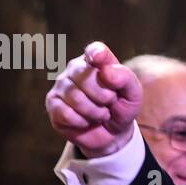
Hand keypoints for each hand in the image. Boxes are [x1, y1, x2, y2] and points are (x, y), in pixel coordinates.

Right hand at [45, 42, 141, 157]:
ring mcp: (61, 85)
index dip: (96, 54)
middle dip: (104, 97)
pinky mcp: (53, 104)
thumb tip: (106, 72)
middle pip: (86, 78)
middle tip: (109, 103)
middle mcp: (75, 68)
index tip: (97, 59)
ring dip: (95, 112)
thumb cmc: (121, 107)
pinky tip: (85, 121)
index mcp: (96, 60)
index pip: (95, 51)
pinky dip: (82, 122)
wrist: (111, 133)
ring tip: (100, 114)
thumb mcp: (132, 94)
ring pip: (76, 98)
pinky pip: (66, 114)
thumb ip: (125, 78)